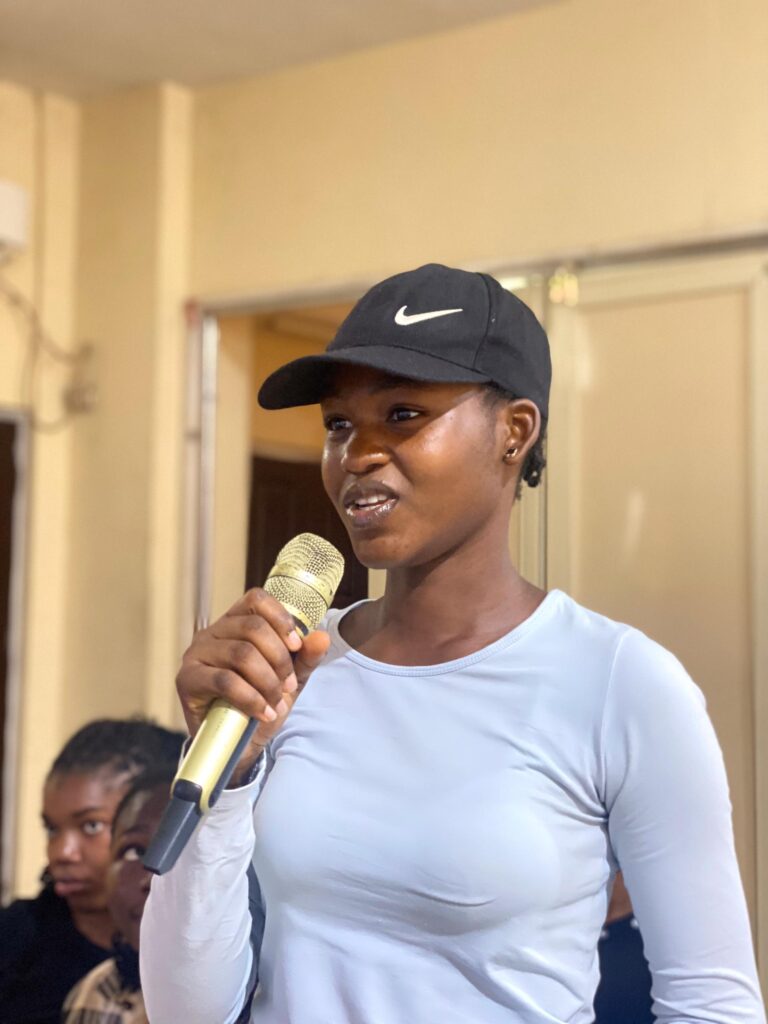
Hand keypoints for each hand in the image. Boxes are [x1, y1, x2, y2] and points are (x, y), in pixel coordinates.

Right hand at [176, 588, 330, 777]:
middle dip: (279, 659)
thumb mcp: (289, 679)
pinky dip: (251, 698)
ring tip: (276, 703)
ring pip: (241, 654)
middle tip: (288, 686)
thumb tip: (322, 637)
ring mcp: (197, 653)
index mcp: (236, 622)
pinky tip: (264, 712)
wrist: (238, 742)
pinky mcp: (187, 679)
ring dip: (267, 681)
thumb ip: (305, 658)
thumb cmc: (260, 702)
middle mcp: (213, 632)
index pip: (257, 600)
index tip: (296, 646)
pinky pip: (225, 681)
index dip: (280, 619)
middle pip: (253, 628)